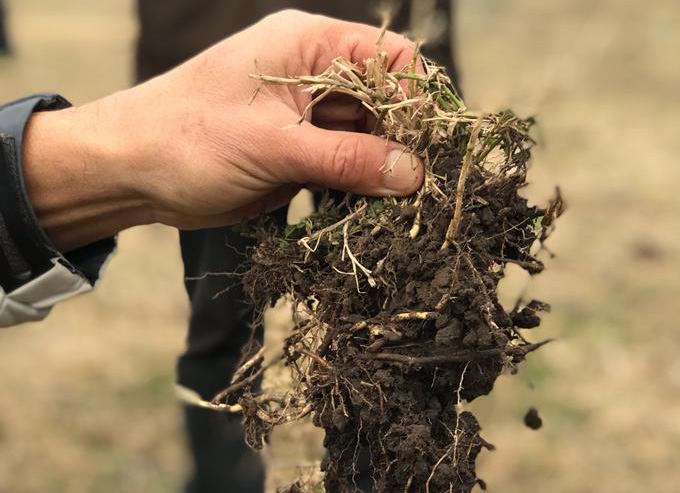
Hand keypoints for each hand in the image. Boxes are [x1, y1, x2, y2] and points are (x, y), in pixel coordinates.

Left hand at [23, 10, 423, 251]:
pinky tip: (371, 210)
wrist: (130, 173)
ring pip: (368, 136)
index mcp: (307, 45)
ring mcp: (307, 115)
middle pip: (385, 100)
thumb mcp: (275, 148)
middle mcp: (312, 73)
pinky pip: (346, 164)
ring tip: (400, 205)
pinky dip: (360, 185)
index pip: (389, 58)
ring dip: (383, 169)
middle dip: (404, 140)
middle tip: (421, 187)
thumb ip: (348, 159)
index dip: (416, 98)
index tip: (432, 146)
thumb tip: (414, 173)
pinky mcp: (299, 151)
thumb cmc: (189, 140)